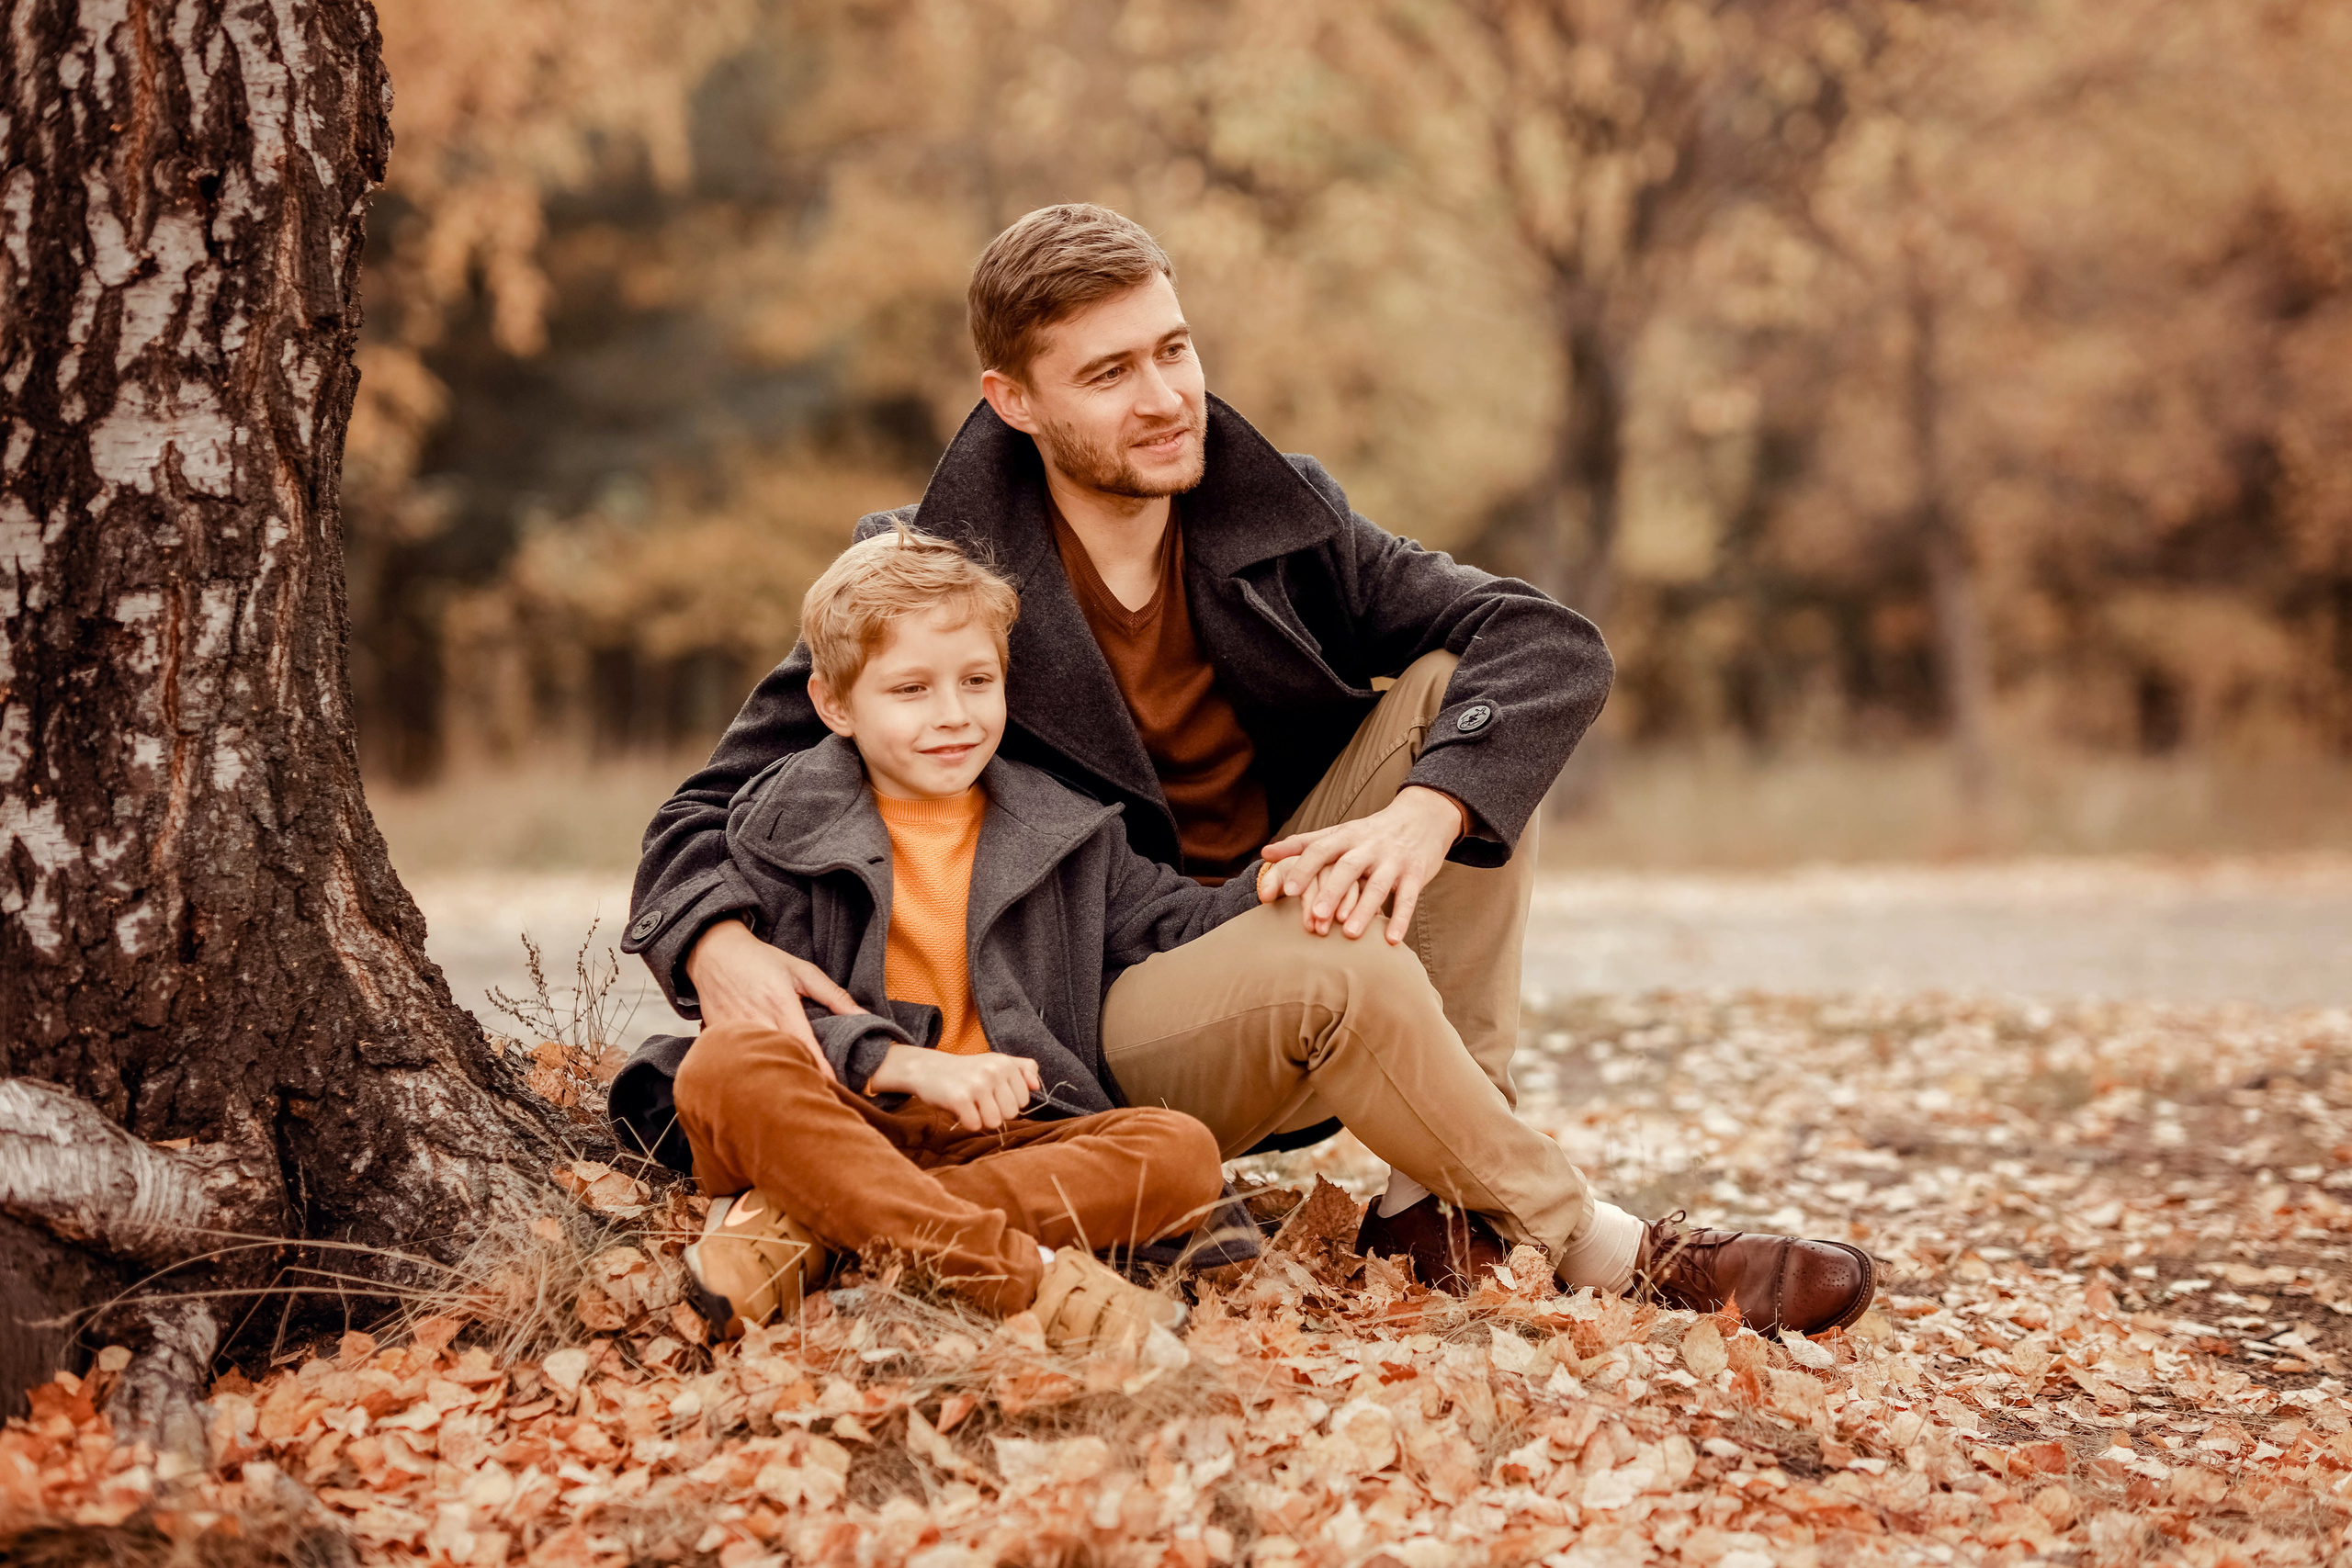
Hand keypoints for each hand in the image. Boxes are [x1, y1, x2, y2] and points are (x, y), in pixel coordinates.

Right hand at [683, 918, 858, 1082]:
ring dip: (774, 1077)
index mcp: (780, 1003)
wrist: (712, 952)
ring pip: (757, 1063)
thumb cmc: (760, 960)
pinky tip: (761, 1078)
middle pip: (780, 1059)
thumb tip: (863, 1016)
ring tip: (791, 1091)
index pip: (804, 1045)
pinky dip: (749, 1070)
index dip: (819, 1069)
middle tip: (817, 1093)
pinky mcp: (717, 1036)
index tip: (833, 1087)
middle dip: (798, 1077)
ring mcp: (733, 1030)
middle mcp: (756, 1019)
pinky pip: (735, 1060)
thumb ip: (833, 996)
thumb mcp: (801, 970)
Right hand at [867, 1047, 1041, 1131]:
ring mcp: (976, 1084)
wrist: (928, 1069)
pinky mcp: (959, 1098)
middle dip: (995, 1112)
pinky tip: (959, 1108)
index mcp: (1005, 1063)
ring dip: (981, 1119)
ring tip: (971, 1104)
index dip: (1007, 1102)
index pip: (1023, 1101)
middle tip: (980, 1100)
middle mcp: (993, 1071)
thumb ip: (1022, 1069)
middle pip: (1011, 1114)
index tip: (992, 1092)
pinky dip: (967, 1122)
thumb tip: (1037, 1085)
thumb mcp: (995, 1062)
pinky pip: (975, 1125)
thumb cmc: (967, 1070)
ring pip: (995, 1122)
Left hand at [1257, 785, 1467, 943]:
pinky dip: (1400, 919)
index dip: (1304, 869)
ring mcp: (1393, 860)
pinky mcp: (1415, 873)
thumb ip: (1303, 843)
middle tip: (1315, 916)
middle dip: (1331, 892)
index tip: (1286, 891)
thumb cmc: (1371, 832)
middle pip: (1347, 868)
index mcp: (1346, 836)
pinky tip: (1391, 940)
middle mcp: (1368, 847)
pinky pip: (1408, 898)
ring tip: (1348, 933)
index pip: (1321, 850)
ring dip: (1363, 909)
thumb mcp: (1339, 832)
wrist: (1423, 816)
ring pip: (1377, 885)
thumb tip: (1265, 853)